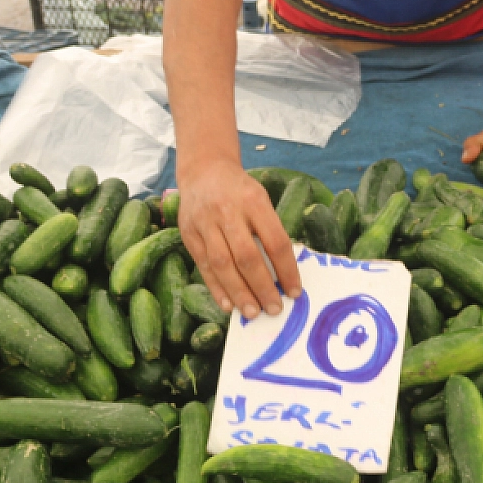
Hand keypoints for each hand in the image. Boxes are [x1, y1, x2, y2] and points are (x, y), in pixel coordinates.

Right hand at [178, 159, 301, 320]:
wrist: (204, 170)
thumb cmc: (240, 191)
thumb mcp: (261, 200)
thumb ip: (269, 231)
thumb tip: (282, 274)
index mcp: (254, 201)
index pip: (275, 241)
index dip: (287, 270)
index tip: (294, 292)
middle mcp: (227, 211)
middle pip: (247, 256)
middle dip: (263, 287)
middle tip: (274, 309)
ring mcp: (204, 223)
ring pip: (222, 264)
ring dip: (239, 293)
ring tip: (252, 312)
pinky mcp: (188, 234)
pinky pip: (203, 265)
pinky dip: (216, 288)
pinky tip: (228, 305)